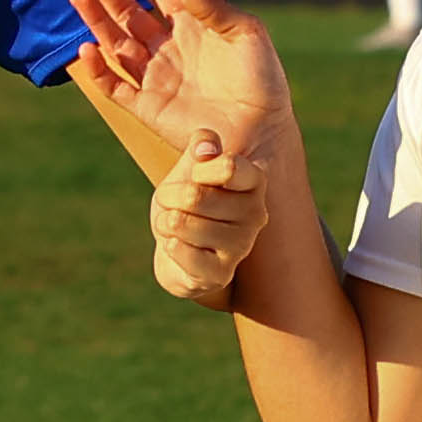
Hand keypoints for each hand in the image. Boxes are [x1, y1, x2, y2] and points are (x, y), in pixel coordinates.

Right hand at [66, 0, 293, 166]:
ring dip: (96, 20)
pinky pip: (115, 86)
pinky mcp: (147, 106)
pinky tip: (88, 48)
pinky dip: (99, 70)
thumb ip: (211, 7)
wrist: (262, 131)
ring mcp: (155, 76)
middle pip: (128, 12)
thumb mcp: (246, 33)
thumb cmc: (262, 80)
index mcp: (191, 25)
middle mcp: (167, 47)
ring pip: (115, 43)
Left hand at [149, 128, 265, 306]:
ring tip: (174, 225)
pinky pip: (179, 251)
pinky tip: (177, 246)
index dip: (197, 170)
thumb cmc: (189, 201)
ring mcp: (240, 247)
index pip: (229, 167)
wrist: (179, 248)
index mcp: (253, 181)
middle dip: (169, 197)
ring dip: (166, 222)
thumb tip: (205, 147)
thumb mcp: (192, 166)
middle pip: (194, 196)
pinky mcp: (220, 275)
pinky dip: (169, 246)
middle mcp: (256, 214)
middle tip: (172, 203)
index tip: (194, 175)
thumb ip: (201, 146)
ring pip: (181, 223)